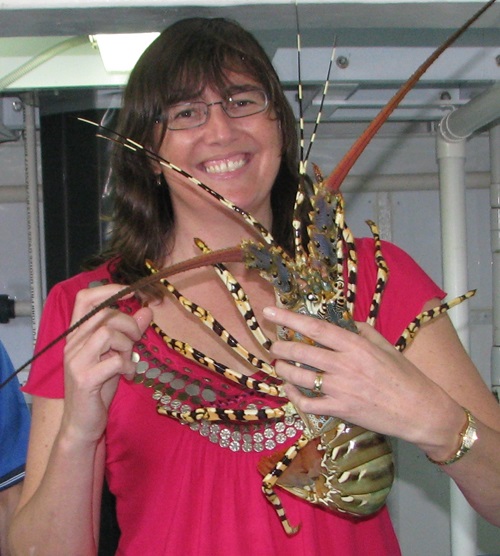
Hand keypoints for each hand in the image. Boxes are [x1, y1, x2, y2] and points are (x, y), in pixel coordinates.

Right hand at [61, 285, 151, 442]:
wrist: (82, 424)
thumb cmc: (99, 387)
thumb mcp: (117, 355)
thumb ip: (129, 333)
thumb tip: (147, 310)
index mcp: (78, 334)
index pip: (86, 298)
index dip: (110, 290)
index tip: (133, 294)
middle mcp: (72, 343)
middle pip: (104, 314)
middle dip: (129, 324)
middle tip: (136, 341)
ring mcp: (76, 361)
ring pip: (107, 333)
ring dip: (127, 345)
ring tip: (129, 360)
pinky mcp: (84, 379)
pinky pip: (114, 361)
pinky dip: (128, 366)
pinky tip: (129, 374)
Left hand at [263, 305, 447, 441]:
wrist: (420, 411)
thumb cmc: (405, 376)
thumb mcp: (386, 346)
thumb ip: (362, 331)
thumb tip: (343, 322)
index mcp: (356, 345)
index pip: (316, 328)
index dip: (290, 318)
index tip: (271, 312)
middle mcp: (344, 365)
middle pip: (301, 352)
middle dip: (280, 346)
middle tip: (273, 344)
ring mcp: (340, 389)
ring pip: (299, 377)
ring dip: (283, 369)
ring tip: (278, 364)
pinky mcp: (339, 410)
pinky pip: (307, 403)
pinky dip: (293, 396)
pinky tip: (289, 389)